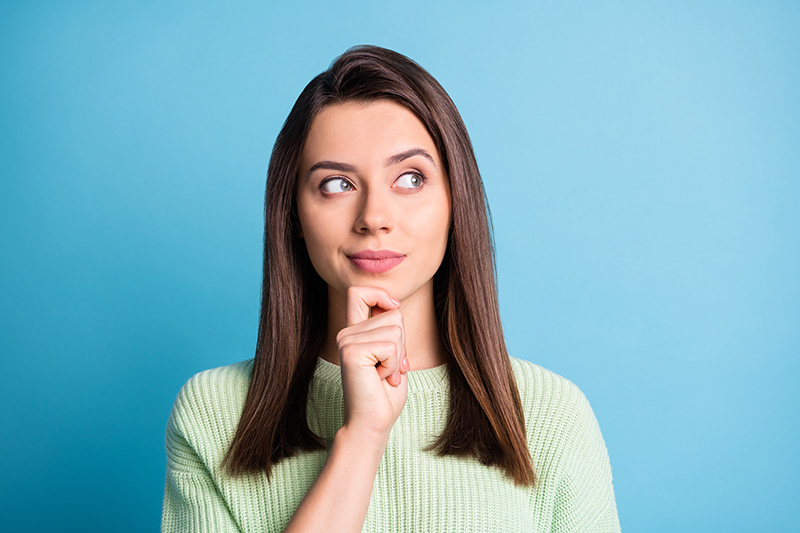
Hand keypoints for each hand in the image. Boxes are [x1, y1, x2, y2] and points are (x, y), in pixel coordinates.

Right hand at [336, 286, 409, 440]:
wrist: (373, 422)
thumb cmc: (385, 393)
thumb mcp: (393, 354)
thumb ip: (389, 329)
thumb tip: (394, 307)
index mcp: (353, 331)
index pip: (359, 292)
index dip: (380, 294)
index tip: (393, 309)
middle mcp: (346, 333)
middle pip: (393, 315)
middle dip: (402, 343)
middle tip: (388, 368)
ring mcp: (346, 340)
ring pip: (395, 330)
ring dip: (398, 357)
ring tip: (383, 375)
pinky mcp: (351, 351)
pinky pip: (391, 346)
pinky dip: (393, 365)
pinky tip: (381, 379)